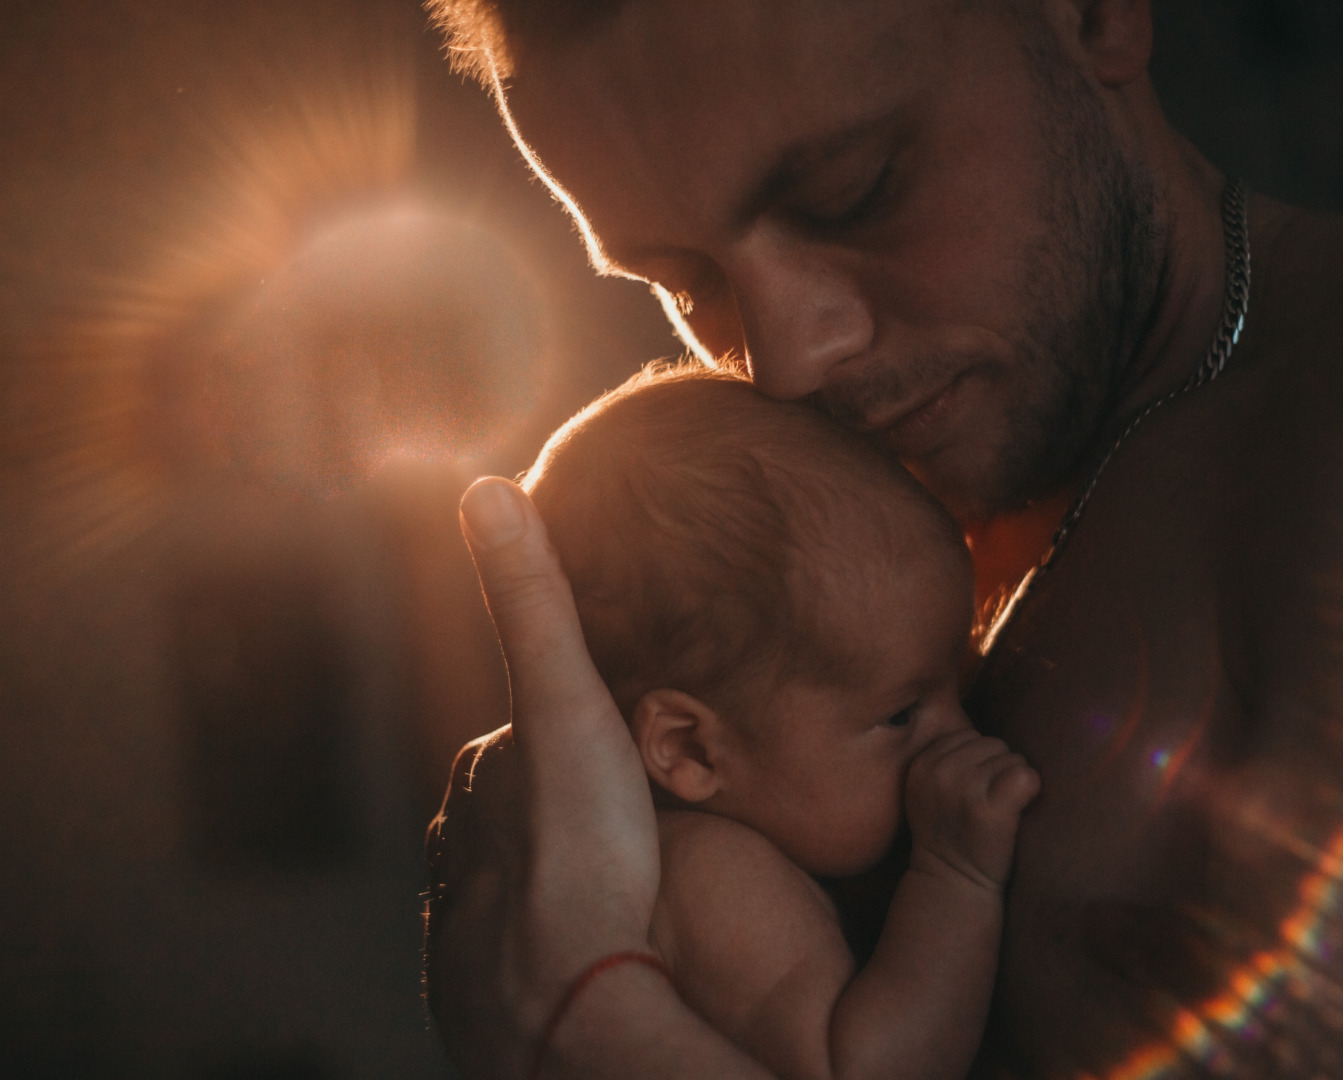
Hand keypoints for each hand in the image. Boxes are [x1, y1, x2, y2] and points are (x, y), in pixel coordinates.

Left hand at [424, 477, 660, 1079]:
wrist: (566, 1002)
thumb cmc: (579, 851)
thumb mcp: (568, 705)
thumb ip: (532, 601)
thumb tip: (484, 486)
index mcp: (477, 777)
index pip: (521, 736)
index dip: (571, 731)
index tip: (613, 740)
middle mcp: (455, 851)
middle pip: (514, 811)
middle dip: (557, 808)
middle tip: (624, 818)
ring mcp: (463, 928)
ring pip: (508, 882)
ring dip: (549, 877)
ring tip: (609, 884)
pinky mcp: (479, 996)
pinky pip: (513, 952)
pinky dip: (542, 942)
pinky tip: (579, 949)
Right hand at [903, 729, 1039, 890]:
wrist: (952, 886)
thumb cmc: (952, 834)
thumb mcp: (932, 789)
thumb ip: (949, 756)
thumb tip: (993, 710)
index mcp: (921, 763)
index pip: (970, 735)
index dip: (980, 763)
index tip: (972, 794)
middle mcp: (938, 772)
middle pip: (994, 743)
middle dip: (998, 770)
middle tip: (987, 805)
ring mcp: (963, 789)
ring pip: (1012, 758)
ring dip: (1013, 783)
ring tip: (997, 812)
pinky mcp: (989, 810)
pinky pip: (1026, 776)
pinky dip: (1031, 790)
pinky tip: (1017, 811)